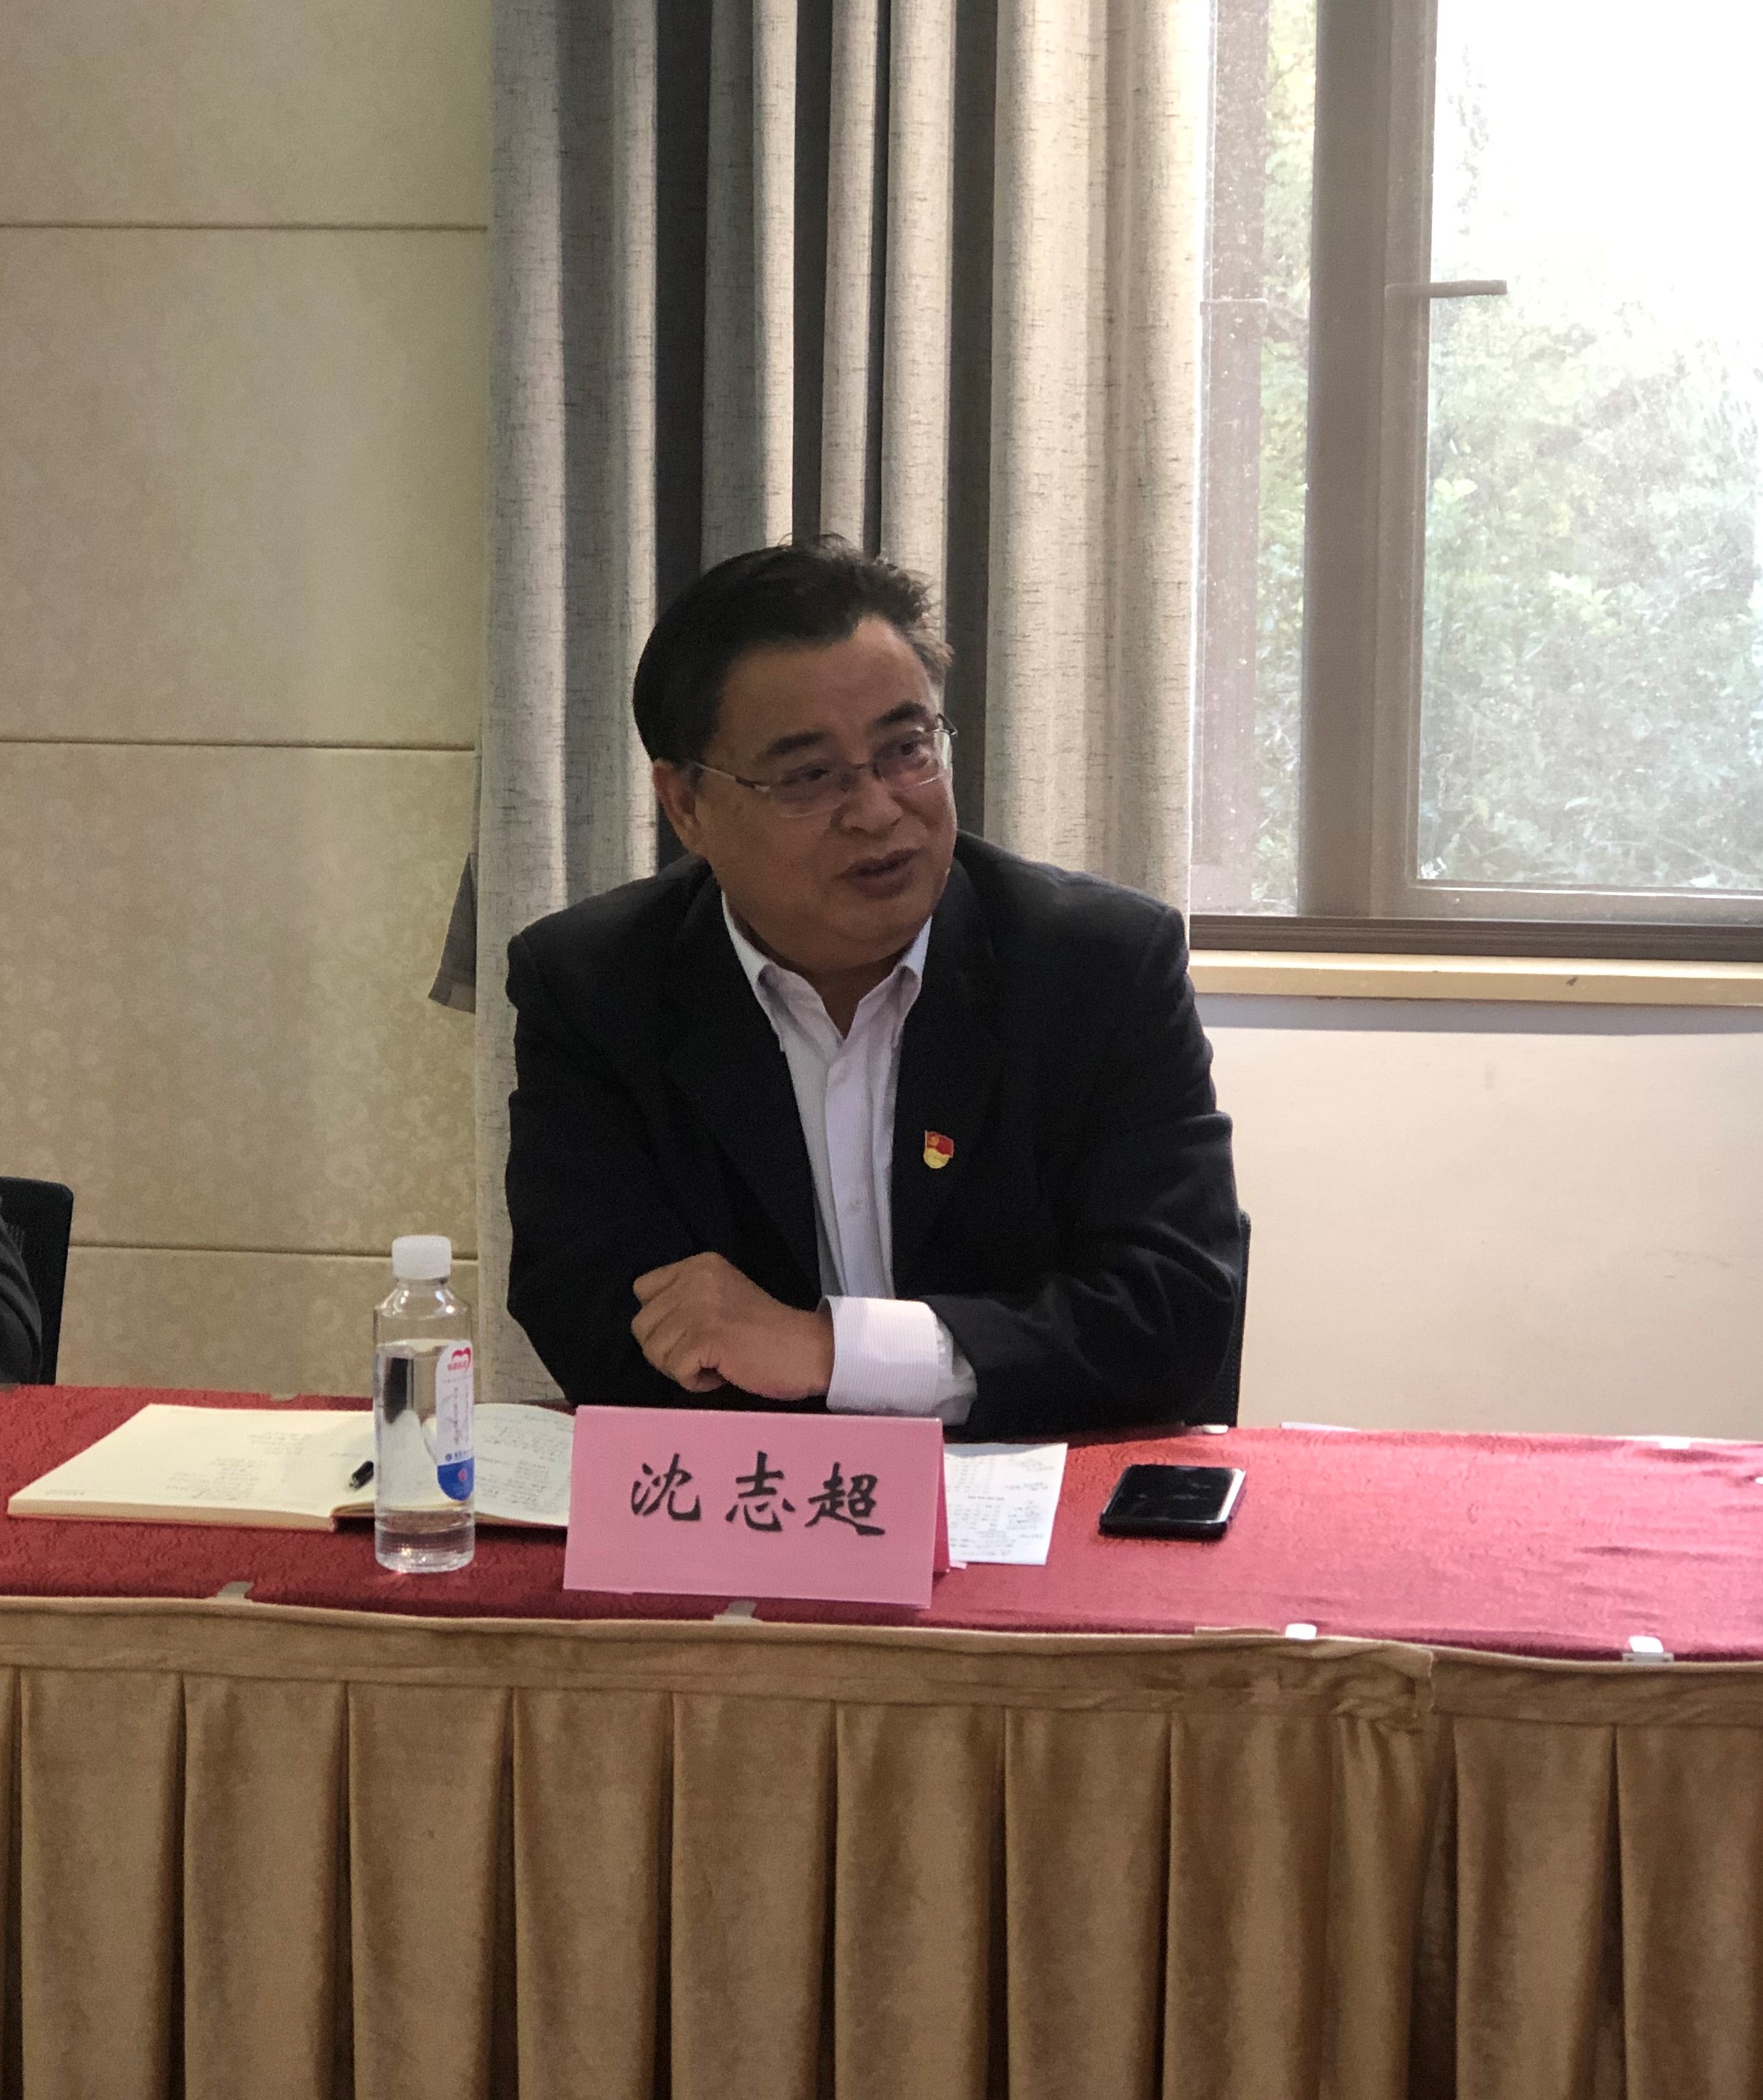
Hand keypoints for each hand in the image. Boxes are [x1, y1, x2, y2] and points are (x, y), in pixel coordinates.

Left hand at [631, 1253, 834, 1401]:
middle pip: (642, 1325)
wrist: (807, 1350)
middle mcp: (694, 1279)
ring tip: (716, 1362)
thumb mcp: (721, 1296)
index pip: (643, 1290)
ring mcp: (699, 1307)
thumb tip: (649, 1327)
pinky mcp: (706, 1338)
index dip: (660, 1320)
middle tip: (703, 1353)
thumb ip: (686, 1299)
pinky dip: (695, 1382)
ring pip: (654, 1351)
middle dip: (667, 1349)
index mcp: (698, 1265)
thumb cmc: (766, 1332)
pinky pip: (676, 1370)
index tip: (692, 1331)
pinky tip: (722, 1373)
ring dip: (681, 1367)